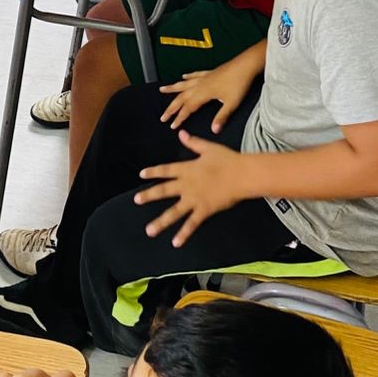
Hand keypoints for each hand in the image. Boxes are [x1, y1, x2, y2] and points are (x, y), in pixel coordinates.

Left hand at [134, 134, 250, 246]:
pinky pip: (191, 224)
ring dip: (161, 222)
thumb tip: (181, 133)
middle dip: (149, 196)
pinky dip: (184, 234)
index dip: (153, 172)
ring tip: (149, 231)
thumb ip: (193, 142)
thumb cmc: (227, 160)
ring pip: (174, 212)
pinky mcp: (204, 210)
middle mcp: (186, 185)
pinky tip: (175, 242)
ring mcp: (194, 199)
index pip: (166, 170)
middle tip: (136, 200)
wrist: (241, 174)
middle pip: (164, 191)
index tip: (141, 174)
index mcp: (187, 169)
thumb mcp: (208, 148)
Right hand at [159, 60, 254, 131]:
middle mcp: (200, 85)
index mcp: (204, 94)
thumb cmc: (239, 84)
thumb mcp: (232, 103)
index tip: (172, 125)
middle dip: (171, 107)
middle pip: (182, 97)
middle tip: (162, 116)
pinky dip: (187, 77)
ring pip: (184, 84)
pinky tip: (183, 76)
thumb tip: (214, 130)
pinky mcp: (209, 72)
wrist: (245, 65)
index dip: (179, 117)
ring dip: (172, 88)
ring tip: (162, 89)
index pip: (188, 108)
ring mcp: (204, 77)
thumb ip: (221, 117)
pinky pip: (194, 75)